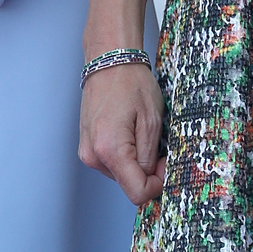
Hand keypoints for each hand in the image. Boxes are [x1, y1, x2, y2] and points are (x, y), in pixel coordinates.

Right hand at [79, 63, 165, 205]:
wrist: (109, 59)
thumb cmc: (131, 82)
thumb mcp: (152, 121)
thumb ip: (151, 157)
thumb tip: (151, 179)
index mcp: (109, 150)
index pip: (137, 192)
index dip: (157, 183)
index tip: (165, 162)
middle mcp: (93, 156)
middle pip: (129, 182)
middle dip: (147, 168)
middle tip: (154, 137)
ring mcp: (87, 151)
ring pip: (121, 172)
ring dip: (136, 158)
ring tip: (137, 127)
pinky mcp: (87, 145)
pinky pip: (112, 161)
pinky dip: (125, 152)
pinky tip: (128, 128)